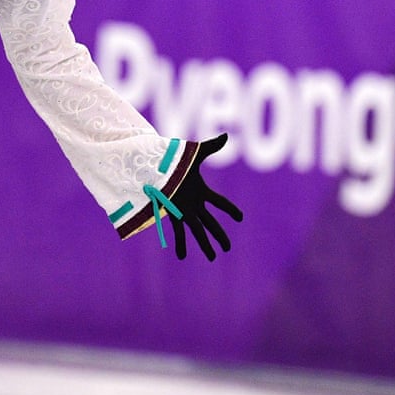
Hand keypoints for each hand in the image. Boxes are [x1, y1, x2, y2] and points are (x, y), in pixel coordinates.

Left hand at [169, 133, 242, 260]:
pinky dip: (181, 243)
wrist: (153, 166)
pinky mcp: (172, 213)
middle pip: (211, 223)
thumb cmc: (173, 160)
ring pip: (198, 230)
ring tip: (212, 258)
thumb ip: (211, 146)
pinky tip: (182, 256)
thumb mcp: (194, 154)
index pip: (220, 202)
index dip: (230, 210)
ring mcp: (183, 210)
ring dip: (204, 244)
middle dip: (219, 236)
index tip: (240, 218)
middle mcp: (194, 204)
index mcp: (200, 191)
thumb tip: (227, 136)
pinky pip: (178, 231)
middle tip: (227, 248)